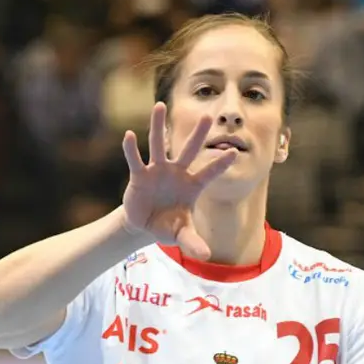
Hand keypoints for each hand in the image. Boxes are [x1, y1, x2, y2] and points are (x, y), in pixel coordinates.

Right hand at [120, 103, 236, 259]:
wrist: (145, 225)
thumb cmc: (169, 226)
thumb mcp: (182, 235)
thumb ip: (193, 242)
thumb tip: (205, 257)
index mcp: (192, 185)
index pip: (210, 173)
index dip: (220, 164)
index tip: (234, 152)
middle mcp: (177, 173)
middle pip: (189, 150)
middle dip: (198, 134)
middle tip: (209, 116)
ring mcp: (158, 171)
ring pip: (159, 145)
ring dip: (159, 126)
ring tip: (160, 106)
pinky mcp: (139, 176)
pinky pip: (136, 160)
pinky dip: (132, 149)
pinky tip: (129, 135)